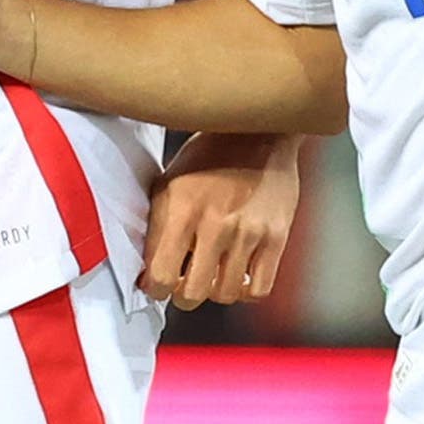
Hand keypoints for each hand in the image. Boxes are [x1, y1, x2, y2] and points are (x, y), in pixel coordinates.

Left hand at [142, 132, 301, 308]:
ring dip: (214, 290)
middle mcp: (215, 223)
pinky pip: (259, 288)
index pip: (161, 276)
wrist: (259, 129)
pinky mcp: (276, 236)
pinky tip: (239, 272)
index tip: (157, 284)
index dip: (155, 288)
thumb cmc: (210, 154)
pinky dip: (246, 289)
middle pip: (193, 293)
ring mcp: (249, 231)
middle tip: (185, 282)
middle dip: (183, 294)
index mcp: (182, 208)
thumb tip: (147, 268)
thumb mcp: (170, 181)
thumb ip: (158, 225)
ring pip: (225, 294)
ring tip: (213, 274)